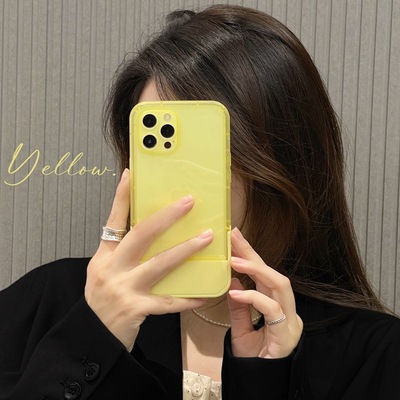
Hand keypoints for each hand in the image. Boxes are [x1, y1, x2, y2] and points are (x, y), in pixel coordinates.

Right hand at [85, 169, 208, 349]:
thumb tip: (150, 230)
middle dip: (166, 216)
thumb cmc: (104, 299)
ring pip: (160, 264)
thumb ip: (123, 252)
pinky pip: (170, 302)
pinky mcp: (136, 309)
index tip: (129, 173)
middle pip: (141, 235)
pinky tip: (208, 292)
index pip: (113, 220)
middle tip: (188, 201)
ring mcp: (123, 288)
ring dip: (186, 249)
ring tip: (207, 236)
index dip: (121, 196)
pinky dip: (190, 297)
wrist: (93, 336)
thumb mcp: (105, 271)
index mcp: (103, 256)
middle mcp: (111, 268)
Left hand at [227, 228, 302, 358]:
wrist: (259, 385)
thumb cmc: (253, 358)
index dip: (251, 254)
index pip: (263, 275)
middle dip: (254, 254)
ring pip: (280, 285)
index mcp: (275, 306)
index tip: (235, 237)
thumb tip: (233, 281)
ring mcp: (289, 321)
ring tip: (234, 260)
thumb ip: (239, 307)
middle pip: (273, 274)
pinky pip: (271, 310)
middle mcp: (286, 309)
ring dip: (257, 269)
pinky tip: (235, 292)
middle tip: (234, 237)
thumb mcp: (240, 329)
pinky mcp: (287, 334)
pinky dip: (253, 298)